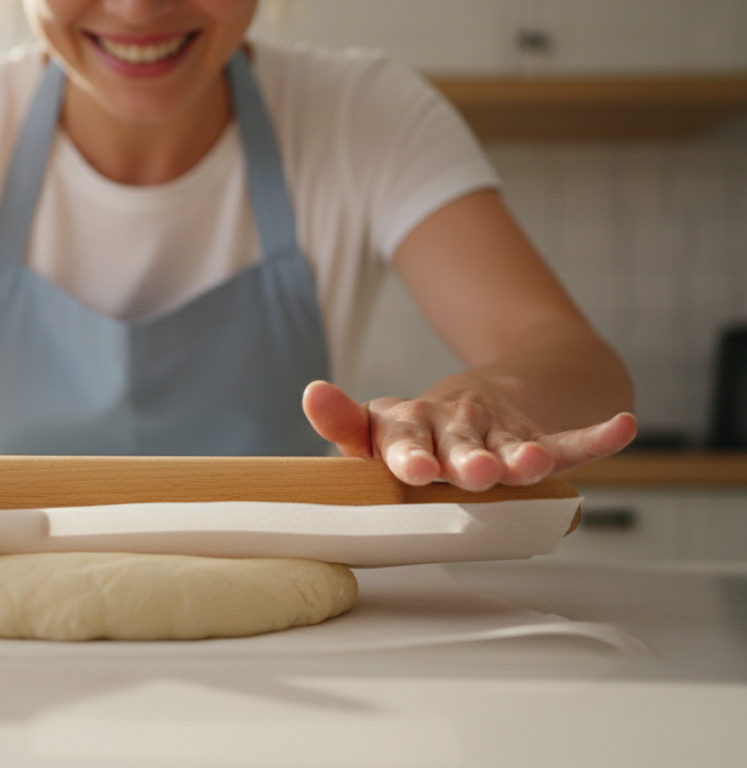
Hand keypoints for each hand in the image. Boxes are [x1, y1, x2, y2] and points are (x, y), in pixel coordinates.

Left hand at [301, 380, 636, 489]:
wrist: (478, 398)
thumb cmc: (416, 431)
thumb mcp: (374, 429)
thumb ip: (344, 424)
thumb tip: (312, 393)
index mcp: (410, 423)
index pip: (405, 436)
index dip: (411, 452)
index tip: (413, 468)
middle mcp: (456, 423)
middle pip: (463, 443)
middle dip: (468, 459)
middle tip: (472, 473)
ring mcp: (499, 430)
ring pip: (512, 444)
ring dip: (523, 453)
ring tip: (530, 464)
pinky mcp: (537, 436)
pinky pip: (570, 441)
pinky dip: (596, 436)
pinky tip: (621, 427)